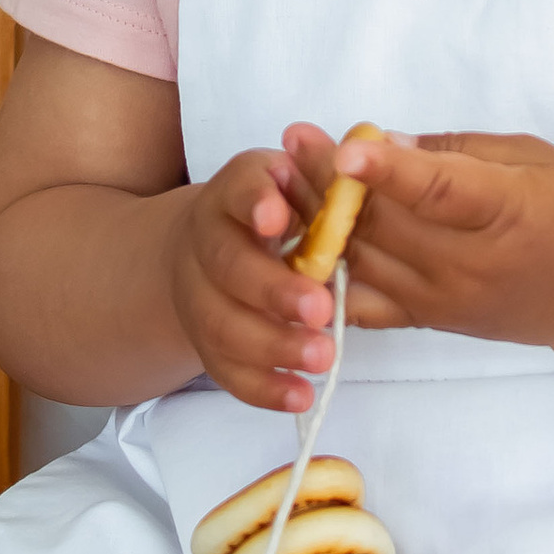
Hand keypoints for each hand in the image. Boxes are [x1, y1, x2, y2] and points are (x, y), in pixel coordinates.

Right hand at [167, 146, 339, 414]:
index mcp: (231, 195)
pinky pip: (226, 370)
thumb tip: (355, 157)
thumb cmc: (272, 210)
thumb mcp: (291, 183)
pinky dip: (263, 388)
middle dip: (273, 291)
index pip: (238, 191)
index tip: (279, 218)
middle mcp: (204, 243)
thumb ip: (318, 177)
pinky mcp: (206, 343)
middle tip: (322, 309)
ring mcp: (198, 297)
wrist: (207, 249)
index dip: (254, 203)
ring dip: (272, 345)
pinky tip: (301, 395)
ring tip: (323, 357)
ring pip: (223, 325)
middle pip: (228, 267)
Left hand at [281, 125, 553, 349]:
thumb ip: (457, 150)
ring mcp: (445, 299)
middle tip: (294, 139)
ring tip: (282, 179)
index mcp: (508, 211)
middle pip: (385, 224)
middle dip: (331, 181)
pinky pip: (362, 305)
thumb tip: (384, 143)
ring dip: (316, 220)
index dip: (390, 171)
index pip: (440, 192)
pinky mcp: (428, 321)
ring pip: (363, 261)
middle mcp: (471, 264)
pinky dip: (323, 277)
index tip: (347, 147)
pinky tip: (294, 242)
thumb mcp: (531, 157)